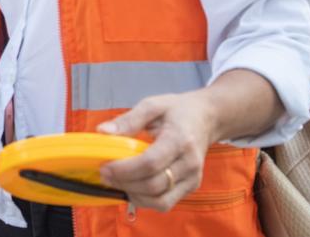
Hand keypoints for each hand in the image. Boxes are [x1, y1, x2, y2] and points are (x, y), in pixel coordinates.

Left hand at [96, 91, 216, 211]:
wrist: (206, 118)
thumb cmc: (177, 110)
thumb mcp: (152, 105)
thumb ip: (128, 119)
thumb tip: (103, 132)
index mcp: (180, 139)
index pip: (151, 163)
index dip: (125, 169)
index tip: (105, 166)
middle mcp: (190, 163)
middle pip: (154, 185)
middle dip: (125, 183)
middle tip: (105, 174)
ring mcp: (193, 178)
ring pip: (160, 201)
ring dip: (133, 195)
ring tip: (117, 181)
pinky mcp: (191, 187)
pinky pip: (165, 203)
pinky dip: (145, 199)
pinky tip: (132, 186)